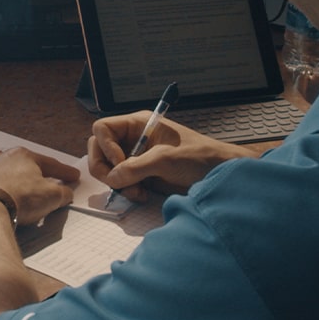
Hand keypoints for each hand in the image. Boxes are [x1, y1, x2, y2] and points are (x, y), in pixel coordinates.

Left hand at [0, 147, 76, 225]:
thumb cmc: (19, 199)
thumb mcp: (51, 197)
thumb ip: (61, 193)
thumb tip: (65, 193)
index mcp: (24, 156)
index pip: (50, 163)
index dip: (64, 171)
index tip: (72, 176)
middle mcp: (1, 157)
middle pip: (20, 161)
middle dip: (31, 168)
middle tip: (40, 178)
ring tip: (4, 171)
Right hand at [87, 114, 258, 202]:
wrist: (218, 175)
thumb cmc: (199, 157)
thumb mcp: (166, 159)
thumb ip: (136, 167)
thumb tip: (112, 178)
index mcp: (138, 124)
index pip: (103, 128)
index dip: (105, 146)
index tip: (120, 162)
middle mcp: (133, 139)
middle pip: (99, 150)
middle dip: (106, 168)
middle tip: (118, 183)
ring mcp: (135, 158)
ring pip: (108, 169)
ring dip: (117, 183)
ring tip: (136, 192)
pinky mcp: (141, 175)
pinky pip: (121, 182)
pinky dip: (126, 191)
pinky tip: (141, 195)